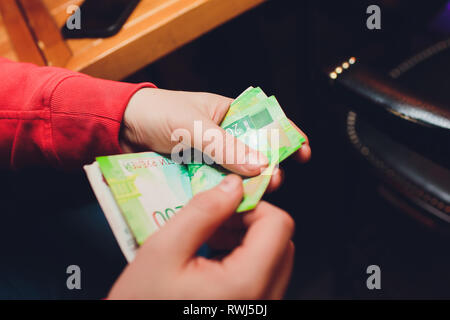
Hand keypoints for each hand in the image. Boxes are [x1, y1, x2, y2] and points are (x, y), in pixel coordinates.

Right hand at [107, 175, 294, 299]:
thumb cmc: (142, 303)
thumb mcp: (163, 250)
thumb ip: (202, 212)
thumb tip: (233, 186)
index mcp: (245, 285)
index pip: (278, 226)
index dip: (253, 205)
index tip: (226, 204)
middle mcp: (263, 301)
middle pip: (281, 241)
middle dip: (249, 222)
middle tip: (215, 221)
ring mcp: (261, 308)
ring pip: (275, 258)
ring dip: (247, 239)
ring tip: (210, 238)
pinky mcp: (254, 310)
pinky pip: (265, 276)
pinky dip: (244, 258)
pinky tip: (214, 258)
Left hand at [121, 88, 310, 190]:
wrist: (120, 127)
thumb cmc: (157, 112)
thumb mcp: (194, 126)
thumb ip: (226, 146)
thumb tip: (260, 165)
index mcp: (228, 114)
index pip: (265, 123)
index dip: (286, 136)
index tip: (302, 152)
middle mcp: (222, 137)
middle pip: (254, 154)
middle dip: (267, 167)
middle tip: (273, 180)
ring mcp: (209, 158)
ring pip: (236, 174)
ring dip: (246, 184)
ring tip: (254, 194)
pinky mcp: (195, 174)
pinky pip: (215, 186)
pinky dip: (223, 194)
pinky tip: (230, 202)